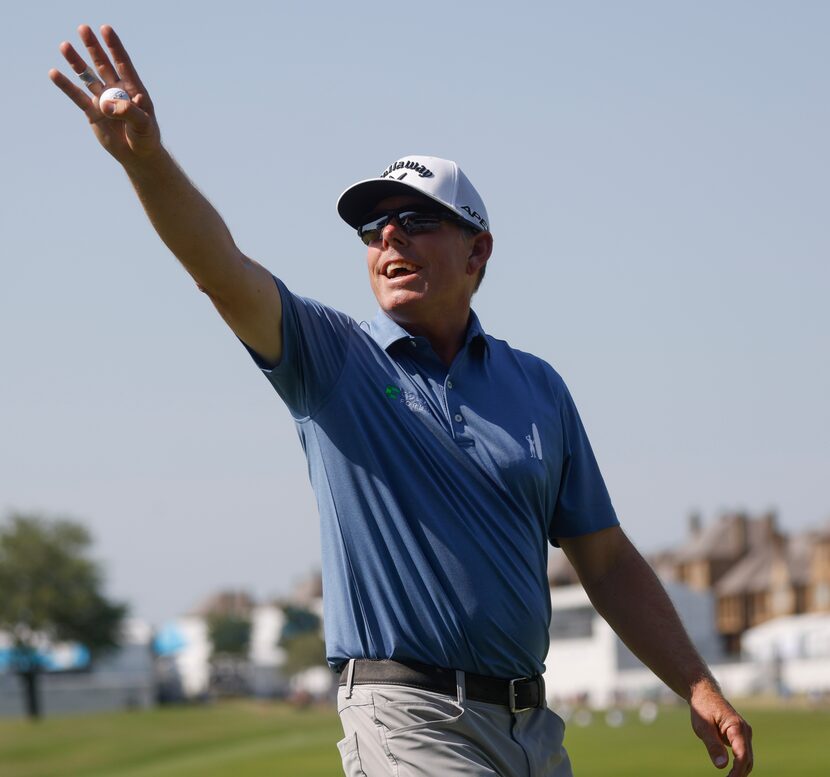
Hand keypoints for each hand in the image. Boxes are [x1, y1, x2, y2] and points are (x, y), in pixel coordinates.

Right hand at [49, 25, 160, 166]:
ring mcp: (103, 99)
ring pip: (87, 77)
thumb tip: (108, 104)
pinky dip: (66, 85)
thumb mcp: (144, 125)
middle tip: (83, 28)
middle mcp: (116, 90)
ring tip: (64, 46)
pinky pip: (77, 96)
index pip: (123, 64)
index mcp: (133, 89)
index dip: (114, 47)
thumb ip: (130, 112)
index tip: (105, 29)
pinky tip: (54, 73)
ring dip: (76, 62)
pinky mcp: (92, 111)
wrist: (137, 155)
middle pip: (102, 65)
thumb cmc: (146, 137)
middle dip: (93, 47)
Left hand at [689, 679, 752, 775]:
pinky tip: (730, 772)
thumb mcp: (703, 727)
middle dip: (739, 774)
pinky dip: (739, 764)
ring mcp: (744, 733)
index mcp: (736, 727)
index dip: (737, 772)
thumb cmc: (702, 708)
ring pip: (747, 758)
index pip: (742, 755)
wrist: (704, 693)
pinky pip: (743, 753)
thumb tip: (722, 766)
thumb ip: (713, 745)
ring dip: (740, 770)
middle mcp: (745, 731)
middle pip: (747, 759)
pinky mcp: (740, 735)